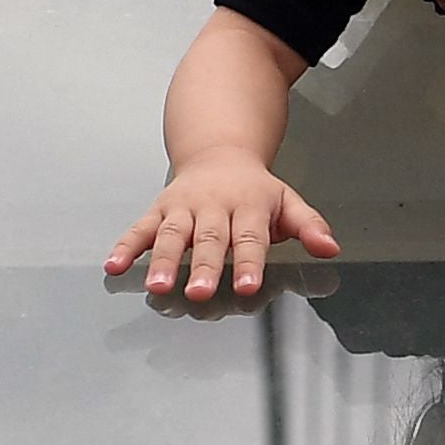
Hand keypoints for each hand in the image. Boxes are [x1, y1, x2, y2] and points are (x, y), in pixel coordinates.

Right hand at [109, 153, 334, 306]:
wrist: (218, 150)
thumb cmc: (255, 188)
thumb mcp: (287, 201)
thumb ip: (308, 226)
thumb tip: (330, 248)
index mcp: (248, 205)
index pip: (250, 238)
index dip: (248, 264)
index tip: (247, 288)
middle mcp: (214, 206)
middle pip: (209, 240)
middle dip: (204, 267)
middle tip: (199, 294)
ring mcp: (184, 207)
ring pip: (173, 235)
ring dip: (164, 261)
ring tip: (158, 287)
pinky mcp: (160, 209)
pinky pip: (141, 228)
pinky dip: (127, 246)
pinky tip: (114, 265)